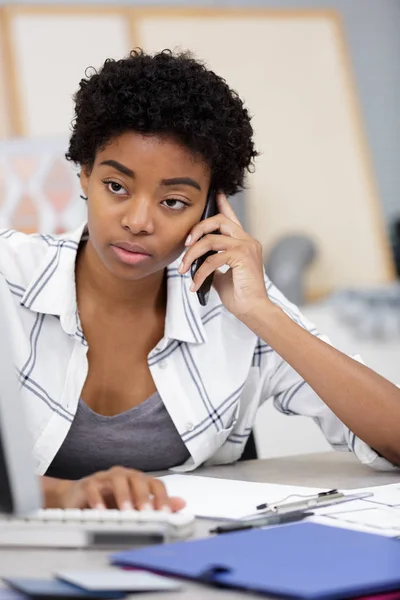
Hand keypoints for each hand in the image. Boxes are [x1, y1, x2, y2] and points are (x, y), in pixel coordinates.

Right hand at [53, 466, 184, 510]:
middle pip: (138, 479)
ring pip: (117, 479)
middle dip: (143, 496)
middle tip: (146, 513)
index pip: (155, 483)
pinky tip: (101, 511)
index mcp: (137, 480)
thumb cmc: (109, 500)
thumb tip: (182, 504)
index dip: (162, 497)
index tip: (164, 513)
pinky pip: (94, 487)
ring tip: (126, 511)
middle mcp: (124, 475)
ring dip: (123, 495)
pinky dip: (97, 499)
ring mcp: (106, 477)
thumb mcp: (134, 504)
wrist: (79, 497)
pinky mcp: (88, 483)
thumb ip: (156, 504)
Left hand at [178, 193, 268, 318]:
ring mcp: (246, 247)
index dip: (223, 205)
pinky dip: (199, 273)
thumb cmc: (240, 295)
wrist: (253, 311)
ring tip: (183, 270)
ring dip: (192, 255)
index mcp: (244, 243)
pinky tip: (194, 285)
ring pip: (210, 239)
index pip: (232, 218)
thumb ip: (213, 262)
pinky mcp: (242, 257)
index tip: (215, 194)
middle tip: (185, 245)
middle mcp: (247, 241)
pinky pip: (212, 259)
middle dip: (197, 229)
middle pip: (218, 221)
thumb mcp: (222, 275)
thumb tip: (196, 259)